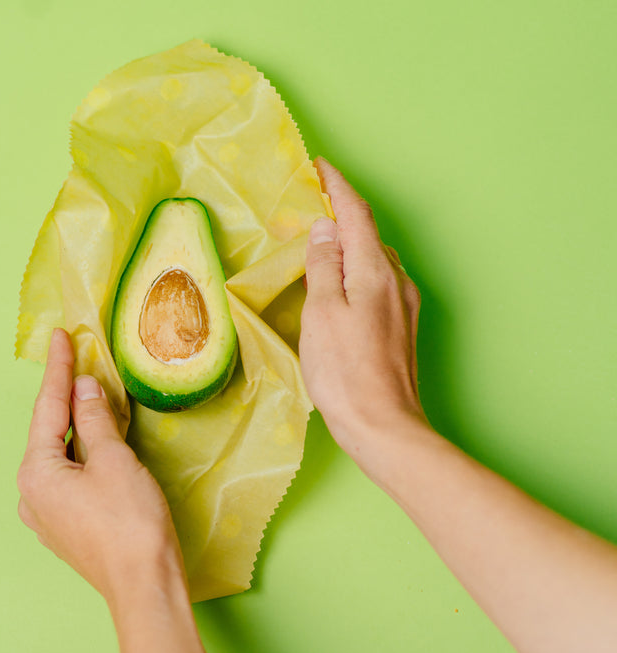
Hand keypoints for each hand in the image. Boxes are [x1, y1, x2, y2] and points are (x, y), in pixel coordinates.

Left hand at [18, 329, 209, 652]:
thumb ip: (95, 418)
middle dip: (67, 399)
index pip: (47, 407)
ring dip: (78, 428)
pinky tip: (99, 443)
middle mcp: (30, 495)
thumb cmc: (130, 522)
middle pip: (50, 432)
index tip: (61, 336)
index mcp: (35, 472)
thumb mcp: (114, 460)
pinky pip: (70, 479)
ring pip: (61, 457)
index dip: (58, 369)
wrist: (144, 586)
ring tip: (94, 397)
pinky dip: (84, 456)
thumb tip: (84, 388)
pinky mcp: (65, 530)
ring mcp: (46, 516)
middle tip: (79, 360)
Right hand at [299, 157, 425, 458]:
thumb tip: (324, 229)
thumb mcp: (322, 312)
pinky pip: (377, 284)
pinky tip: (338, 289)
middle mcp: (397, 282)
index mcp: (375, 271)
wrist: (384, 426)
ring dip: (347, 248)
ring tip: (317, 249)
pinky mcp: (401, 328)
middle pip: (367, 236)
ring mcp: (403, 306)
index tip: (319, 167)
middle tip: (308, 210)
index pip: (357, 215)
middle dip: (340, 217)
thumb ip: (323, 266)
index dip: (337, 187)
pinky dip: (355, 273)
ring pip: (373, 261)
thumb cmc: (345, 371)